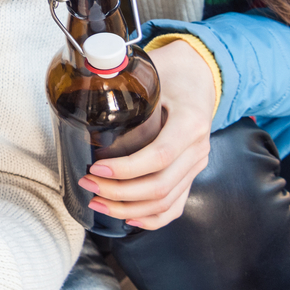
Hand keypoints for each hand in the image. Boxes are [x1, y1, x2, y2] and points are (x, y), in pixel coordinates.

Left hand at [78, 40, 215, 229]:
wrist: (202, 74)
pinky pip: (176, 205)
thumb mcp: (155, 71)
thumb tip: (88, 90)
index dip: (126, 168)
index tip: (97, 167)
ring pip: (166, 201)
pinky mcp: (191, 173)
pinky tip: (128, 218)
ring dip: (128, 208)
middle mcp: (198, 149)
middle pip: (160, 186)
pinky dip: (153, 218)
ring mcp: (197, 164)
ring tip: (98, 200)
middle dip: (118, 192)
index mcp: (190, 123)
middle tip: (88, 182)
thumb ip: (127, 84)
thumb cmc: (175, 71)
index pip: (159, 156)